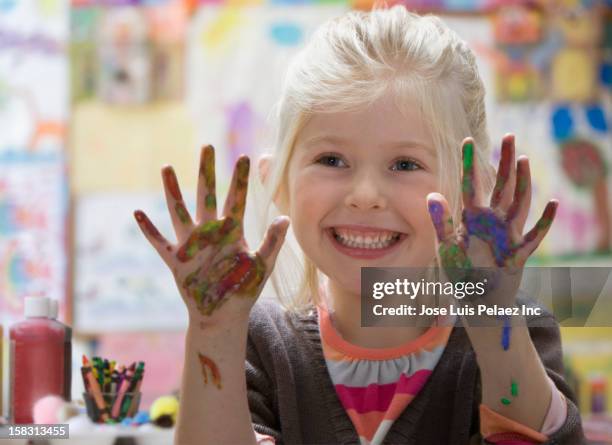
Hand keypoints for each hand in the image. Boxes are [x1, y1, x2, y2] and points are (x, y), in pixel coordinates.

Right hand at [134, 146, 289, 327]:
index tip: (245, 156)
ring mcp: (192, 244)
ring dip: (173, 191)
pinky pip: (159, 242)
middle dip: (207, 171)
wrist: (223, 315)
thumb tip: (284, 218)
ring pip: (180, 211)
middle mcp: (210, 232)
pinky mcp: (177, 260)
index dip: (240, 179)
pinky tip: (138, 213)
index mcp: (232, 231)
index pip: (236, 199)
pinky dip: (149, 230)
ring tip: (167, 167)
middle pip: (206, 195)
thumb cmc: (244, 289)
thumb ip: (272, 242)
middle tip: (207, 146)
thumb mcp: (261, 265)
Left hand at [426, 135, 557, 310]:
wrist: (477, 300)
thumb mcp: (446, 247)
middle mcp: (492, 223)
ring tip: (522, 158)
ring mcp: (507, 236)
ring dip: (521, 182)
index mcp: (473, 219)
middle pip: (501, 186)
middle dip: (504, 162)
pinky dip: (543, 222)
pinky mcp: (518, 254)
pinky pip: (533, 236)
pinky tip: (552, 203)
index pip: (471, 187)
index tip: (467, 141)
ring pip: (518, 203)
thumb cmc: (462, 272)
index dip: (469, 164)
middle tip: (509, 135)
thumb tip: (432, 194)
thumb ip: (442, 221)